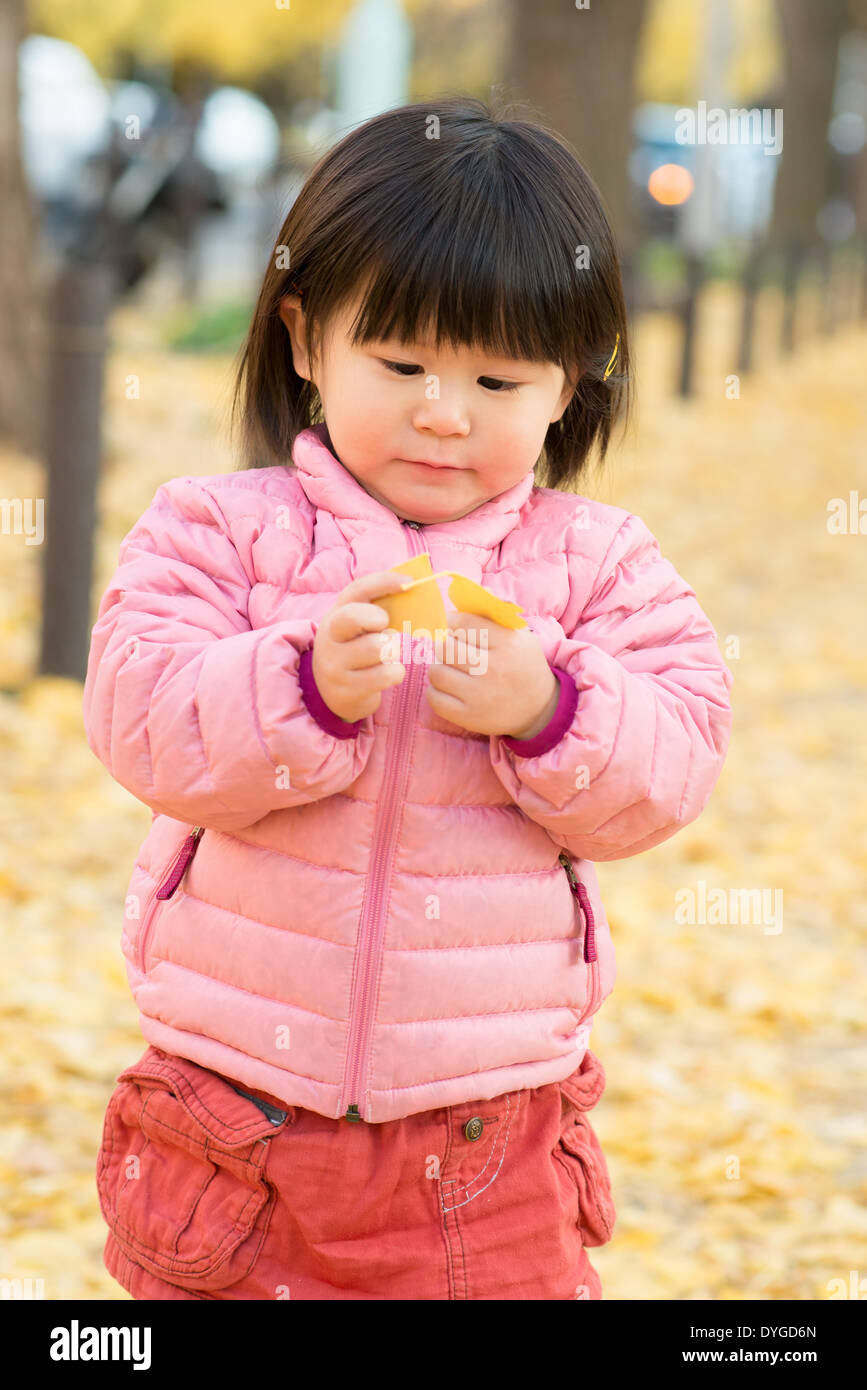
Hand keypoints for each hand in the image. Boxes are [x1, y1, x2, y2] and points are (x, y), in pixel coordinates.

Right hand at [311, 570, 409, 722]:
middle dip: (378, 619)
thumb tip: (413, 586)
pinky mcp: (346, 690)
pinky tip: (389, 673)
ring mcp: (335, 665)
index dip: (383, 581)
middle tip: (386, 630)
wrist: (332, 692)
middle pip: (354, 617)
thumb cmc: (356, 650)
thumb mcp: (358, 627)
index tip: (409, 583)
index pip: (356, 590)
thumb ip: (378, 608)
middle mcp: (329, 638)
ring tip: (391, 655)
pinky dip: (396, 673)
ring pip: (376, 648)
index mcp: (336, 615)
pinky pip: (384, 675)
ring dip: (394, 651)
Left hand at [424, 611, 558, 737]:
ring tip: (451, 669)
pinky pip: (434, 699)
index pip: (464, 623)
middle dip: (445, 645)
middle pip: (446, 647)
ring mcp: (480, 695)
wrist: (539, 709)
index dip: (453, 621)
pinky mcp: (469, 717)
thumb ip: (496, 613)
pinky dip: (436, 692)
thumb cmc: (523, 666)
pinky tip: (449, 689)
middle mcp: (493, 669)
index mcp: (507, 644)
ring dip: (439, 668)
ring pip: (436, 672)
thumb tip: (477, 591)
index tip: (454, 624)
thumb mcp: (519, 636)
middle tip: (452, 649)